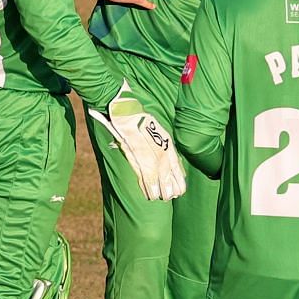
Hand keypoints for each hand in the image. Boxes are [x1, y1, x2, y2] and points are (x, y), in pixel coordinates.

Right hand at [88, 82, 186, 200]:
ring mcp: (141, 142)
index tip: (181, 186)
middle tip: (173, 195)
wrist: (117, 100)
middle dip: (170, 182)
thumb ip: (157, 140)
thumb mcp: (149, 124)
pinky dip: (145, 182)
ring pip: (153, 169)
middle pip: (164, 165)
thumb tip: (167, 160)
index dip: (177, 173)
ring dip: (158, 186)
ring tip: (162, 198)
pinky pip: (139, 168)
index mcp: (160, 133)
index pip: (172, 157)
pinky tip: (149, 193)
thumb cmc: (132, 113)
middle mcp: (153, 138)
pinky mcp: (129, 145)